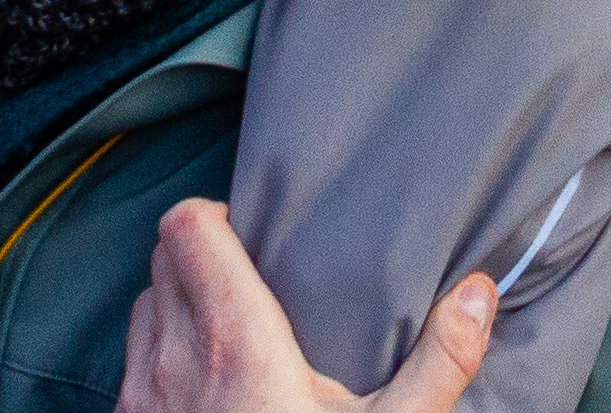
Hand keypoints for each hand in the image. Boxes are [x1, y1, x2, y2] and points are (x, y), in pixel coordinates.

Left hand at [121, 197, 495, 412]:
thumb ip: (440, 361)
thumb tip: (479, 292)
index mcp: (236, 341)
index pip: (187, 229)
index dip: (212, 216)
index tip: (249, 232)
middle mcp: (175, 360)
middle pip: (161, 259)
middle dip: (200, 254)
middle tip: (248, 275)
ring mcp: (141, 398)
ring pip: (141, 307)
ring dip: (175, 302)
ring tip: (225, 324)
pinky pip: (130, 361)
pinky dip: (158, 353)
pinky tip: (200, 381)